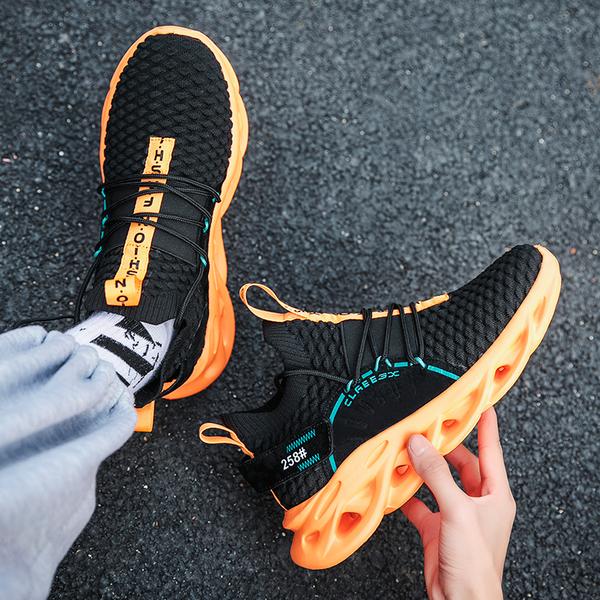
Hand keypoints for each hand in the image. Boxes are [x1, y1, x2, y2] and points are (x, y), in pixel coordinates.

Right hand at [401, 408, 515, 599]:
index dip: (486, 425)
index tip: (480, 404)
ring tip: (409, 452)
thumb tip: (421, 446)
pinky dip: (410, 494)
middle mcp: (477, 502)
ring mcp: (457, 515)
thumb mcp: (458, 511)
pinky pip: (422, 503)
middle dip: (443, 447)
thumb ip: (437, 476)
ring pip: (439, 481)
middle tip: (428, 429)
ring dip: (424, 469)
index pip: (491, 449)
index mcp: (495, 494)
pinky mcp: (438, 529)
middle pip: (460, 463)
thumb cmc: (476, 566)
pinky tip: (398, 487)